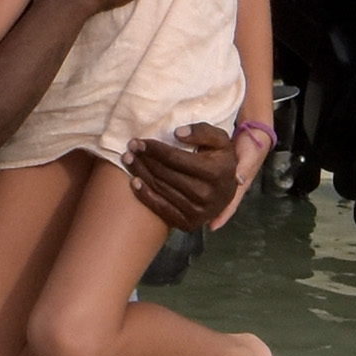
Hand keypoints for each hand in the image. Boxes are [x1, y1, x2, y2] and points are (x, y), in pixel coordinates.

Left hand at [125, 122, 242, 235]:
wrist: (228, 191)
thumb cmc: (220, 160)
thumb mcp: (220, 141)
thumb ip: (203, 131)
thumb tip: (178, 134)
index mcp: (216, 172)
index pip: (175, 158)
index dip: (154, 149)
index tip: (139, 141)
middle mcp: (207, 194)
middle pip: (165, 173)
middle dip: (144, 159)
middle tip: (130, 148)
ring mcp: (198, 212)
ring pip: (160, 189)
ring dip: (140, 173)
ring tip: (128, 160)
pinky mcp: (189, 224)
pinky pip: (161, 208)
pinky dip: (145, 195)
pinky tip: (134, 182)